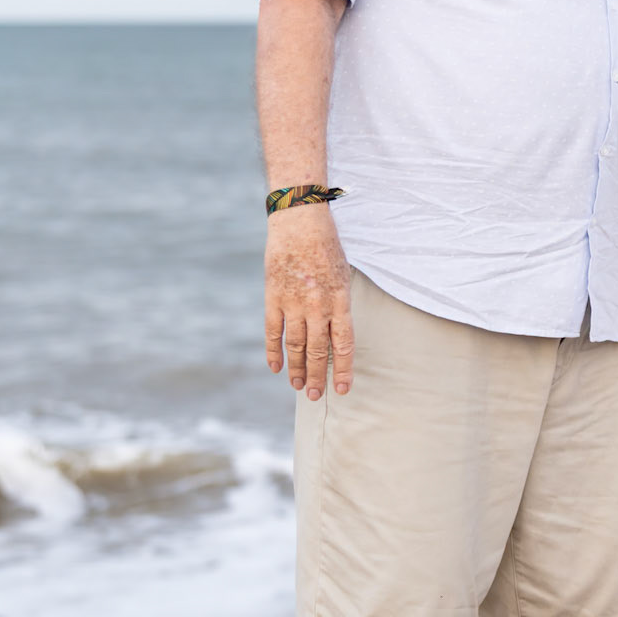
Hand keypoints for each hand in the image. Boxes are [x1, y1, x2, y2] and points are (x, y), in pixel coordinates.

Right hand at [264, 203, 354, 397]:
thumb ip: (339, 305)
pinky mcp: (273, 297)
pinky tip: (276, 368)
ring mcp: (293, 302)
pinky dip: (273, 351)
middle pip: (318, 350)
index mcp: (339, 300)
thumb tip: (336, 336)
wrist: (299, 221)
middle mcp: (317, 305)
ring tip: (299, 387)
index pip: (344, 344)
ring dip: (297, 369)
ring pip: (296, 345)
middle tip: (316, 395)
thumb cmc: (326, 247)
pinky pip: (273, 331)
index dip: (344, 369)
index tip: (343, 389)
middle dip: (318, 376)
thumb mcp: (342, 275)